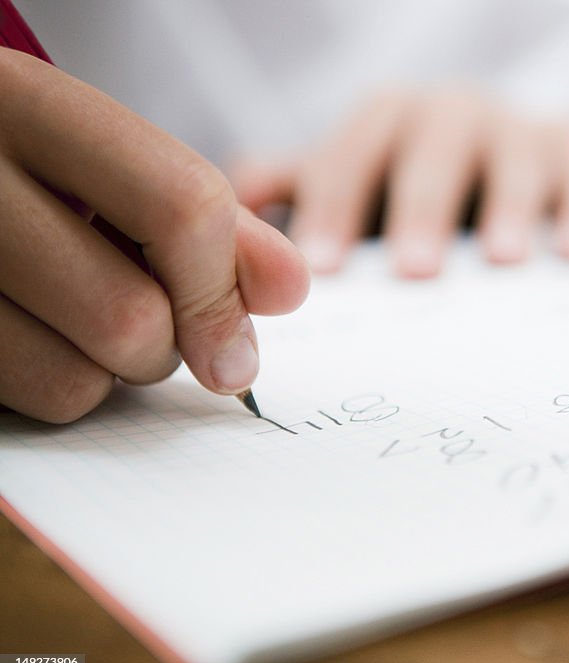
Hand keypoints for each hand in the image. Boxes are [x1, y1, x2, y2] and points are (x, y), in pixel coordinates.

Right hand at [0, 49, 309, 422]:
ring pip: (80, 378)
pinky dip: (63, 386)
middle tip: (150, 323)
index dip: (224, 290)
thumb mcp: (113, 166)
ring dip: (114, 371)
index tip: (238, 348)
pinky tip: (40, 333)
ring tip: (80, 316)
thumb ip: (210, 220)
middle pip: (131, 315)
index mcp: (26, 102)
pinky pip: (38, 401)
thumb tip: (289, 289)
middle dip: (168, 345)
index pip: (181, 205)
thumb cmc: (32, 169)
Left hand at [232, 88, 568, 277]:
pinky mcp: (566, 144)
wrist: (491, 154)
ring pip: (512, 154)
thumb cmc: (406, 187)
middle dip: (421, 206)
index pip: (352, 153)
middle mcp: (447, 113)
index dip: (336, 205)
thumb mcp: (352, 184)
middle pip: (432, 147)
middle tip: (414, 271)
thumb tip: (239, 208)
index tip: (326, 268)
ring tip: (503, 261)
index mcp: (384, 122)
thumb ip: (300, 192)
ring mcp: (510, 126)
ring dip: (508, 204)